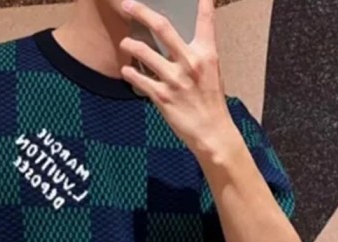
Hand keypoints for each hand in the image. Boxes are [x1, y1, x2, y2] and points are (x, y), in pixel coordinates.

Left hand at [118, 0, 233, 156]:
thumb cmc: (211, 104)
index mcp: (207, 55)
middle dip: (142, 13)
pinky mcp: (162, 97)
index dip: (202, 3)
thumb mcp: (212, 74)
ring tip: (125, 43)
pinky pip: (140, 80)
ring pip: (145, 53)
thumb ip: (197, 57)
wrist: (211, 132)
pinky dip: (131, 73)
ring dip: (131, 45)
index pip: (205, 21)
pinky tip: (126, 71)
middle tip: (127, 5)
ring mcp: (175, 80)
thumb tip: (179, 45)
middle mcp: (190, 63)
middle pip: (162, 28)